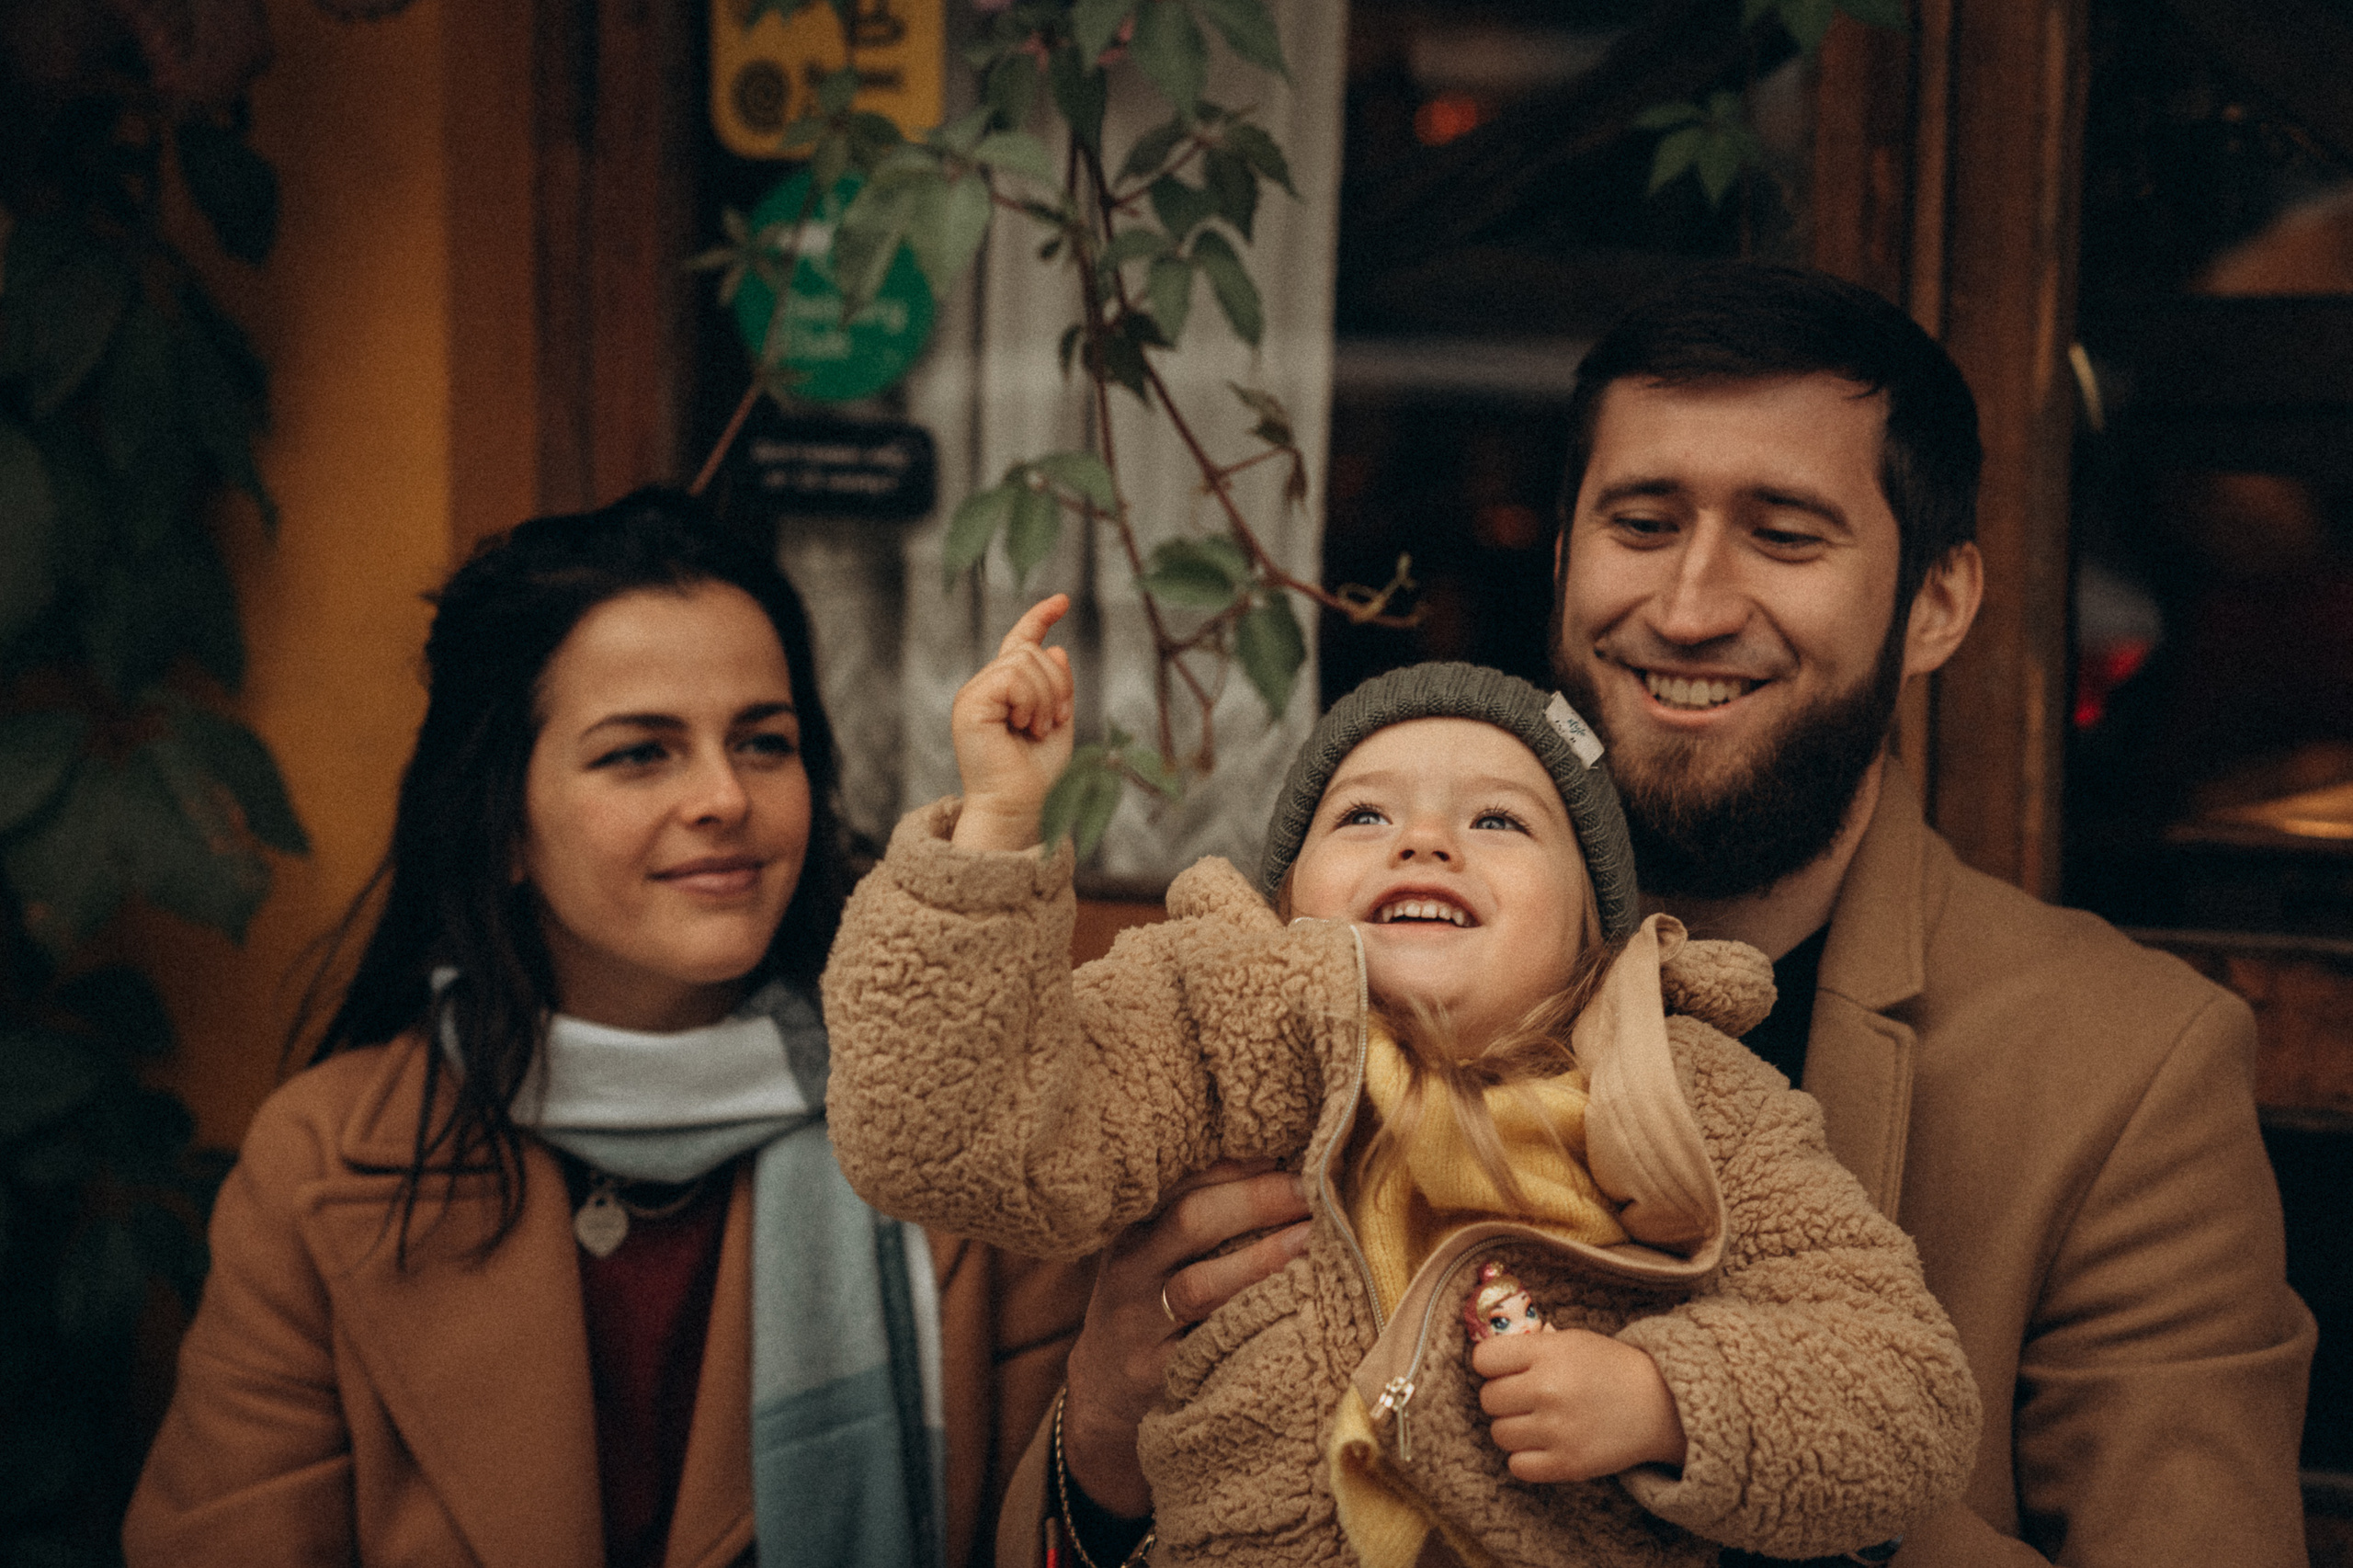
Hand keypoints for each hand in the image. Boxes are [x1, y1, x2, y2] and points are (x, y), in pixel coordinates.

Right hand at [950, 594, 1075, 851]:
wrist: (1020, 807)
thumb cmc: (1038, 775)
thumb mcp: (1057, 721)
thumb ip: (1057, 685)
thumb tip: (1056, 647)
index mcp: (1004, 691)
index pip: (1020, 643)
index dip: (1039, 618)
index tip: (1062, 600)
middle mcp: (985, 688)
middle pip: (1030, 651)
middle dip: (1057, 684)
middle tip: (1053, 722)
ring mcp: (974, 694)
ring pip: (1024, 661)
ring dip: (1046, 696)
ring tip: (1038, 729)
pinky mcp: (969, 704)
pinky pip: (1012, 676)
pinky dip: (1030, 700)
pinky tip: (1024, 726)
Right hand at [1059, 1160, 1313, 1516]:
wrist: (1102, 1391)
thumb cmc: (1149, 1305)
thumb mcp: (1154, 1253)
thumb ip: (1200, 1214)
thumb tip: (1283, 1164)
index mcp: (1134, 1228)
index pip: (1183, 1181)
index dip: (1239, 1166)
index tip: (1291, 1155)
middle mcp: (1131, 1270)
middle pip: (1189, 1222)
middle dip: (1256, 1201)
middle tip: (1309, 1192)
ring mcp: (1141, 1326)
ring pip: (1198, 1287)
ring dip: (1260, 1259)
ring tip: (1311, 1240)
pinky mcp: (1157, 1376)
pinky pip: (1208, 1348)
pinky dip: (1251, 1324)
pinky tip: (1293, 1308)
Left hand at [1473, 1327, 1687, 1482]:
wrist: (1661, 1404)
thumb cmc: (1611, 1367)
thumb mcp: (1571, 1341)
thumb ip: (1530, 1348)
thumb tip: (1486, 1357)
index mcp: (1547, 1353)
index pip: (1484, 1359)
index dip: (1491, 1365)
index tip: (1504, 1369)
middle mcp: (1548, 1390)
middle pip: (1488, 1399)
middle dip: (1502, 1398)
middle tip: (1525, 1398)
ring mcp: (1557, 1430)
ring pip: (1499, 1434)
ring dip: (1513, 1428)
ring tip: (1537, 1421)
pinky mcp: (1568, 1464)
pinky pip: (1517, 1466)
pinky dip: (1526, 1458)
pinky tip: (1544, 1445)